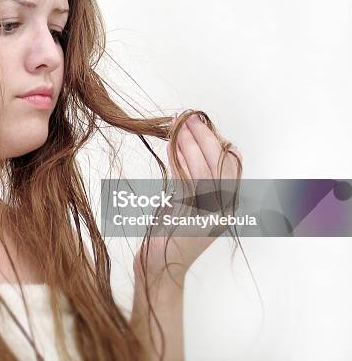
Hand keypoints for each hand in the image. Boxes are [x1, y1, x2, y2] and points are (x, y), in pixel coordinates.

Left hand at [133, 111, 242, 286]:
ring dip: (192, 142)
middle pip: (222, 163)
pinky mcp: (192, 217)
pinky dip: (182, 157)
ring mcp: (210, 214)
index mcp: (226, 206)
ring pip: (206, 168)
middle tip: (190, 118)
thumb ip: (189, 181)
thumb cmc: (167, 237)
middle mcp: (223, 210)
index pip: (230, 166)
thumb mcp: (183, 205)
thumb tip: (184, 147)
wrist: (158, 270)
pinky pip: (190, 179)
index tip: (200, 124)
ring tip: (181, 125)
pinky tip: (173, 144)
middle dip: (205, 137)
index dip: (217, 142)